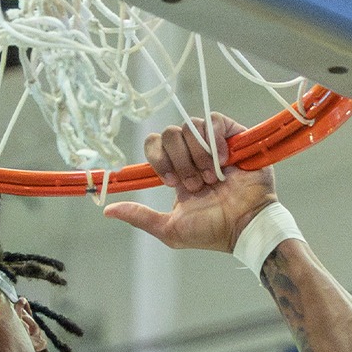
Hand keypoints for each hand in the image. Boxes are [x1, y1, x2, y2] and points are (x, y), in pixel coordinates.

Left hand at [102, 113, 279, 252]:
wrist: (244, 226)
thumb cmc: (212, 231)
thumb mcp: (170, 228)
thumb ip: (140, 216)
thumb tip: (108, 210)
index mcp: (176, 169)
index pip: (154, 143)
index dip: (158, 159)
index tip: (171, 182)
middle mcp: (193, 153)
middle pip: (169, 133)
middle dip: (179, 161)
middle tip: (196, 184)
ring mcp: (213, 144)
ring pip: (190, 126)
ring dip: (198, 155)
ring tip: (211, 177)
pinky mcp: (234, 136)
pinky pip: (214, 120)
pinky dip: (214, 140)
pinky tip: (222, 162)